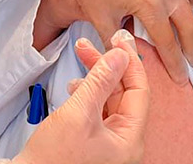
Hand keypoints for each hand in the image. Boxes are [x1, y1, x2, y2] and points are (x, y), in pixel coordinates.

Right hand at [13, 30, 149, 163]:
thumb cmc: (53, 159)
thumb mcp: (79, 112)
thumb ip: (100, 81)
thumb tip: (119, 57)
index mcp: (130, 140)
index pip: (139, 92)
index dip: (129, 63)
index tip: (119, 40)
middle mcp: (123, 142)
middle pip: (123, 93)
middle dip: (106, 66)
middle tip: (91, 44)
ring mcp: (107, 143)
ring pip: (109, 99)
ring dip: (94, 77)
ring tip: (79, 61)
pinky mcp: (91, 141)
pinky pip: (96, 110)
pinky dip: (86, 93)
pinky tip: (75, 87)